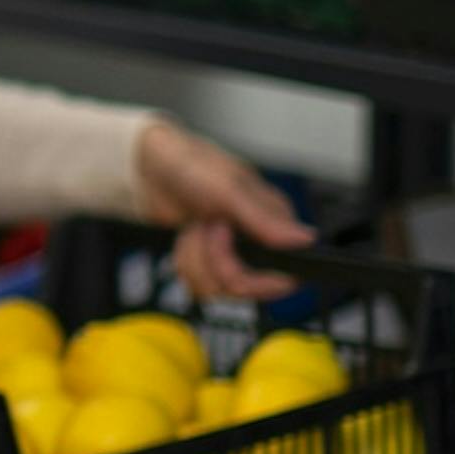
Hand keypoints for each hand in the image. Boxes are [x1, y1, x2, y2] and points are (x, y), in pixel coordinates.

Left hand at [133, 120, 313, 303]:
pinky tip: (185, 238)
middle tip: (206, 230)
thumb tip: (306, 239)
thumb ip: (264, 219)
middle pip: (247, 286)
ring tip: (194, 228)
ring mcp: (230, 253)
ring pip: (219, 288)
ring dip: (196, 260)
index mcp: (274, 221)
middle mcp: (257, 241)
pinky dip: (185, 262)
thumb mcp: (228, 188)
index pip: (286, 274)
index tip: (232, 262)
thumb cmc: (192, 166)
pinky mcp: (207, 260)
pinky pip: (199, 283)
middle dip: (217, 263)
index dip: (256, 277)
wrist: (148, 169)